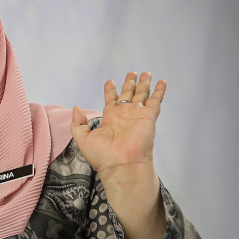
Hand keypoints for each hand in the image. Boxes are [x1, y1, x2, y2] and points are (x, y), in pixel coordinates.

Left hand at [70, 71, 166, 238]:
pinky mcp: (149, 117)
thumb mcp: (82, 138)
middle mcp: (124, 115)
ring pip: (142, 95)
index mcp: (110, 119)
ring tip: (146, 73)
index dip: (110, 90)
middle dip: (130, 83)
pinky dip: (159, 91)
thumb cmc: (102, 156)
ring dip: (144, 84)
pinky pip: (155, 100)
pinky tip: (162, 81)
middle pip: (128, 94)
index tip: (110, 81)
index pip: (111, 100)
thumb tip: (77, 108)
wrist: (121, 165)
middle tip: (132, 72)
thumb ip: (78, 123)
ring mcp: (137, 115)